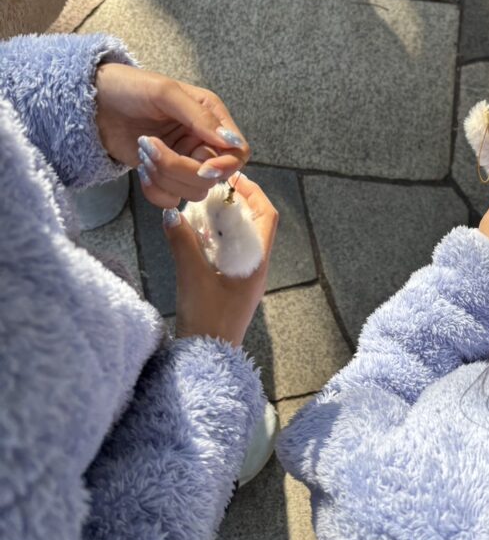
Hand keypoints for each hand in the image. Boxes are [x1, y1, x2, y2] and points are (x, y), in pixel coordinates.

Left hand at [95, 64, 249, 207]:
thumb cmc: (131, 87)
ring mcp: (183, 161)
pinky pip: (171, 199)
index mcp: (211, 118)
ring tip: (144, 151)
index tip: (202, 168)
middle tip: (151, 148)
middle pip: (212, 177)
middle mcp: (202, 141)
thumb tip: (232, 143)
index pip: (237, 152)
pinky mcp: (164, 176)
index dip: (224, 165)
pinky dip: (156, 191)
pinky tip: (141, 169)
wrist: (94, 101)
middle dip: (181, 169)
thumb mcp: (166, 93)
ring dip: (165, 177)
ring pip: (192, 191)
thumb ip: (200, 117)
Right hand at [165, 174, 278, 347]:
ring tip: (202, 208)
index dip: (254, 193)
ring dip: (225, 221)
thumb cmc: (207, 320)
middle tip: (213, 191)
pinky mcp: (230, 286)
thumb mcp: (192, 277)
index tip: (233, 180)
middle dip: (237, 204)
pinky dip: (216, 239)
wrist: (206, 359)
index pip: (267, 216)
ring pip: (241, 238)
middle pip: (255, 224)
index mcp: (256, 262)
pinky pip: (228, 253)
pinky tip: (196, 235)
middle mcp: (255, 267)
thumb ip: (183, 243)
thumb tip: (170, 213)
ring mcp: (244, 277)